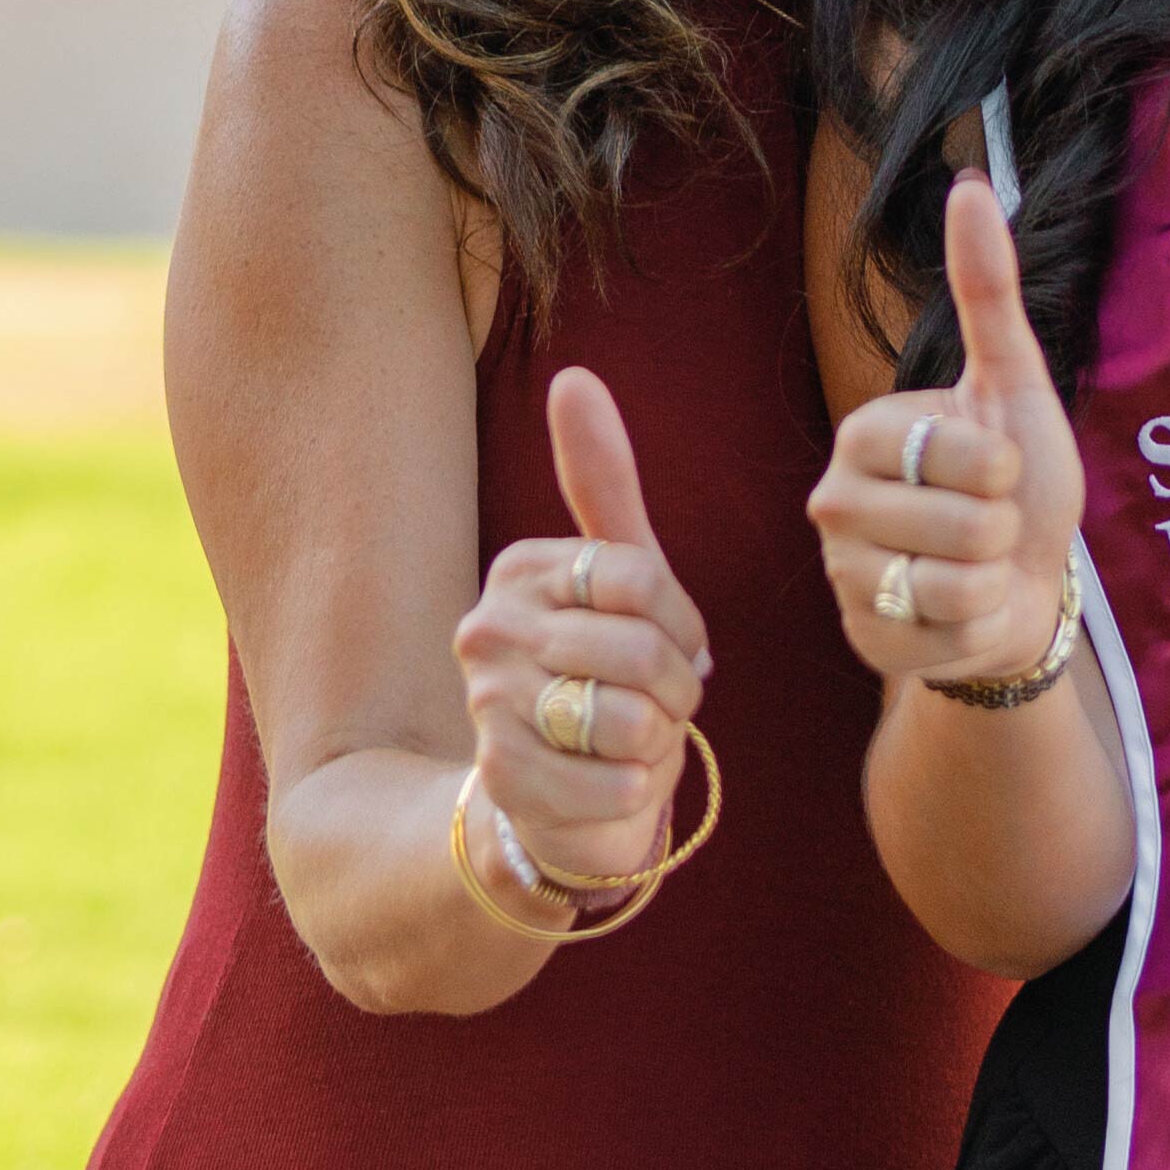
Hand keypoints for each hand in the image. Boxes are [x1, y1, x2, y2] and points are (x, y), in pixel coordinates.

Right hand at [452, 366, 711, 892]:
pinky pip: (621, 783)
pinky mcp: (503, 781)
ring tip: (629, 742)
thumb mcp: (617, 576)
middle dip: (676, 690)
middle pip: (641, 650)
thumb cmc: (601, 672)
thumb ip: (601, 480)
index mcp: (520, 570)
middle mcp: (486, 629)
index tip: (673, 646)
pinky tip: (611, 785)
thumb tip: (573, 377)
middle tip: (656, 704)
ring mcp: (487, 707)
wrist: (552, 792)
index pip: (643, 578)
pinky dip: (638, 793)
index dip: (683, 625)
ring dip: (657, 742)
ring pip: (631, 719)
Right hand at [809, 173, 1082, 687]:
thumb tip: (971, 185)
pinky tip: (963, 615)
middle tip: (988, 528)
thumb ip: (987, 292)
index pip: (962, 451)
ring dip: (994, 579)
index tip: (995, 470)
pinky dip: (981, 625)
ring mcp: (844, 576)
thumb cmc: (1020, 487)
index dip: (1005, 467)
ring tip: (977, 569)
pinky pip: (951, 632)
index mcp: (862, 433)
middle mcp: (834, 502)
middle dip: (1003, 529)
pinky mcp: (865, 640)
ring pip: (956, 579)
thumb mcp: (1013, 387)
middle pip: (963, 521)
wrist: (1027, 593)